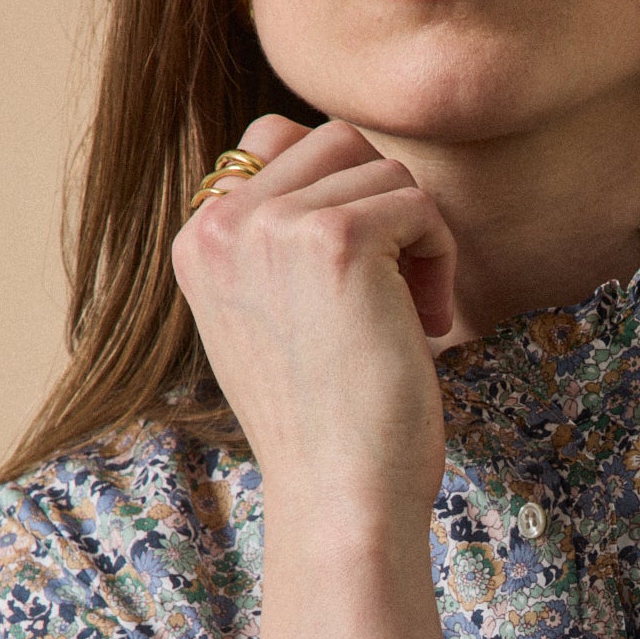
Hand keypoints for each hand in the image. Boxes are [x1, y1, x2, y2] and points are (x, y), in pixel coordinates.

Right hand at [171, 114, 456, 522]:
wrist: (340, 498)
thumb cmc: (328, 424)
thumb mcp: (275, 318)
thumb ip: (278, 239)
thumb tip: (324, 148)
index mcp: (198, 241)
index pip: (277, 142)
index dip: (343, 197)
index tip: (359, 283)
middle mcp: (221, 225)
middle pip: (335, 141)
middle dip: (385, 207)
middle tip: (400, 290)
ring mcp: (272, 228)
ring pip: (383, 168)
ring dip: (418, 237)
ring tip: (415, 315)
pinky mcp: (334, 242)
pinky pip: (418, 205)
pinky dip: (441, 259)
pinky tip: (430, 325)